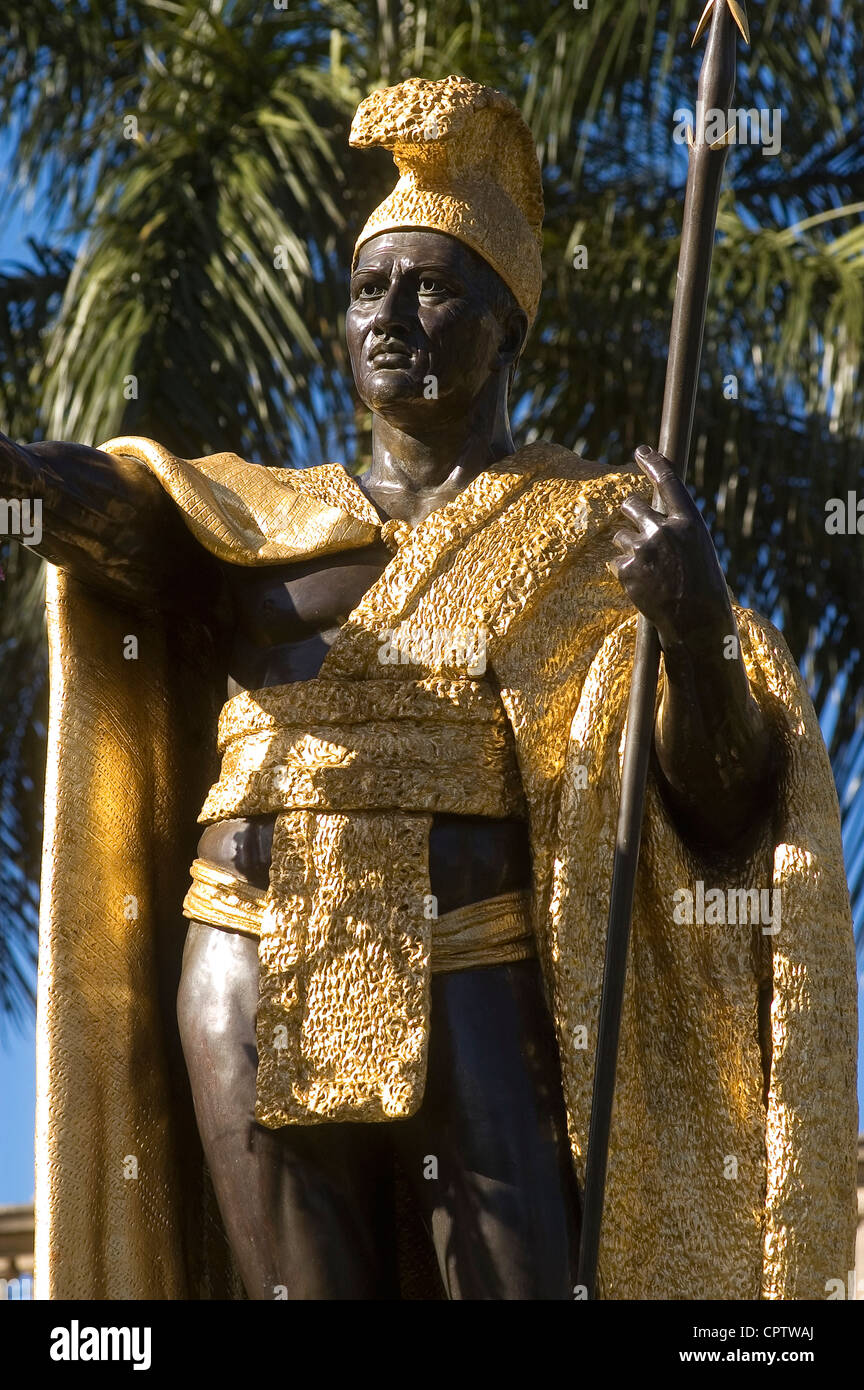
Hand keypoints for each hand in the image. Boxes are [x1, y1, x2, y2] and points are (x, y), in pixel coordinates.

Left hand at [610, 444, 730, 650]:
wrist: (695, 623)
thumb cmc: (701, 586)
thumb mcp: (697, 549)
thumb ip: (675, 528)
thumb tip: (645, 514)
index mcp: (689, 523)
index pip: (669, 483)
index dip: (654, 463)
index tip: (642, 451)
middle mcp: (665, 530)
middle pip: (631, 505)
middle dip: (630, 513)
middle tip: (639, 530)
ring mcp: (644, 549)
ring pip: (620, 536)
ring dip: (628, 548)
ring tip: (650, 571)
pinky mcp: (627, 569)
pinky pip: (615, 562)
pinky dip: (625, 572)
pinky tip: (643, 586)